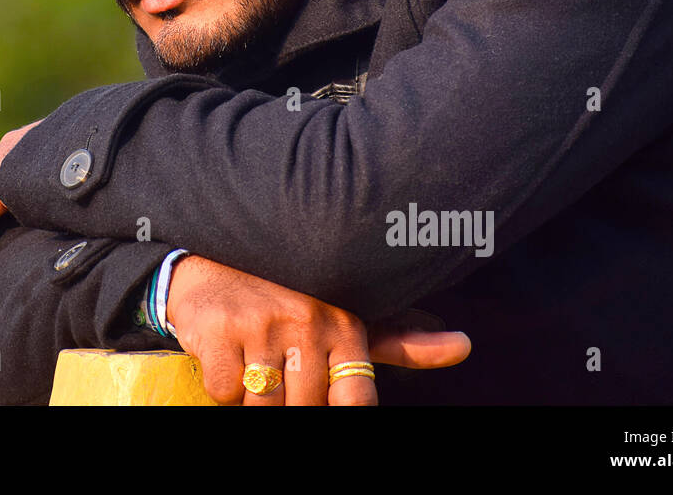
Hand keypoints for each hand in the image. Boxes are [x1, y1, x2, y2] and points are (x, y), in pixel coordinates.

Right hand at [165, 254, 470, 404]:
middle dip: (285, 401)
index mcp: (345, 323)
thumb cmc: (286, 297)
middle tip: (275, 371)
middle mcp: (308, 320)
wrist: (209, 262)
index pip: (354, 401)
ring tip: (251, 361)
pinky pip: (225, 392)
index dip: (332, 409)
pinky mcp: (219, 330)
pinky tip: (227, 352)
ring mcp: (261, 324)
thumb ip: (401, 340)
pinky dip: (222, 385)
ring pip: (263, 405)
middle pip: (304, 410)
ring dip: (252, 395)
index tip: (314, 394)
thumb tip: (464, 346)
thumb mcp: (347, 315)